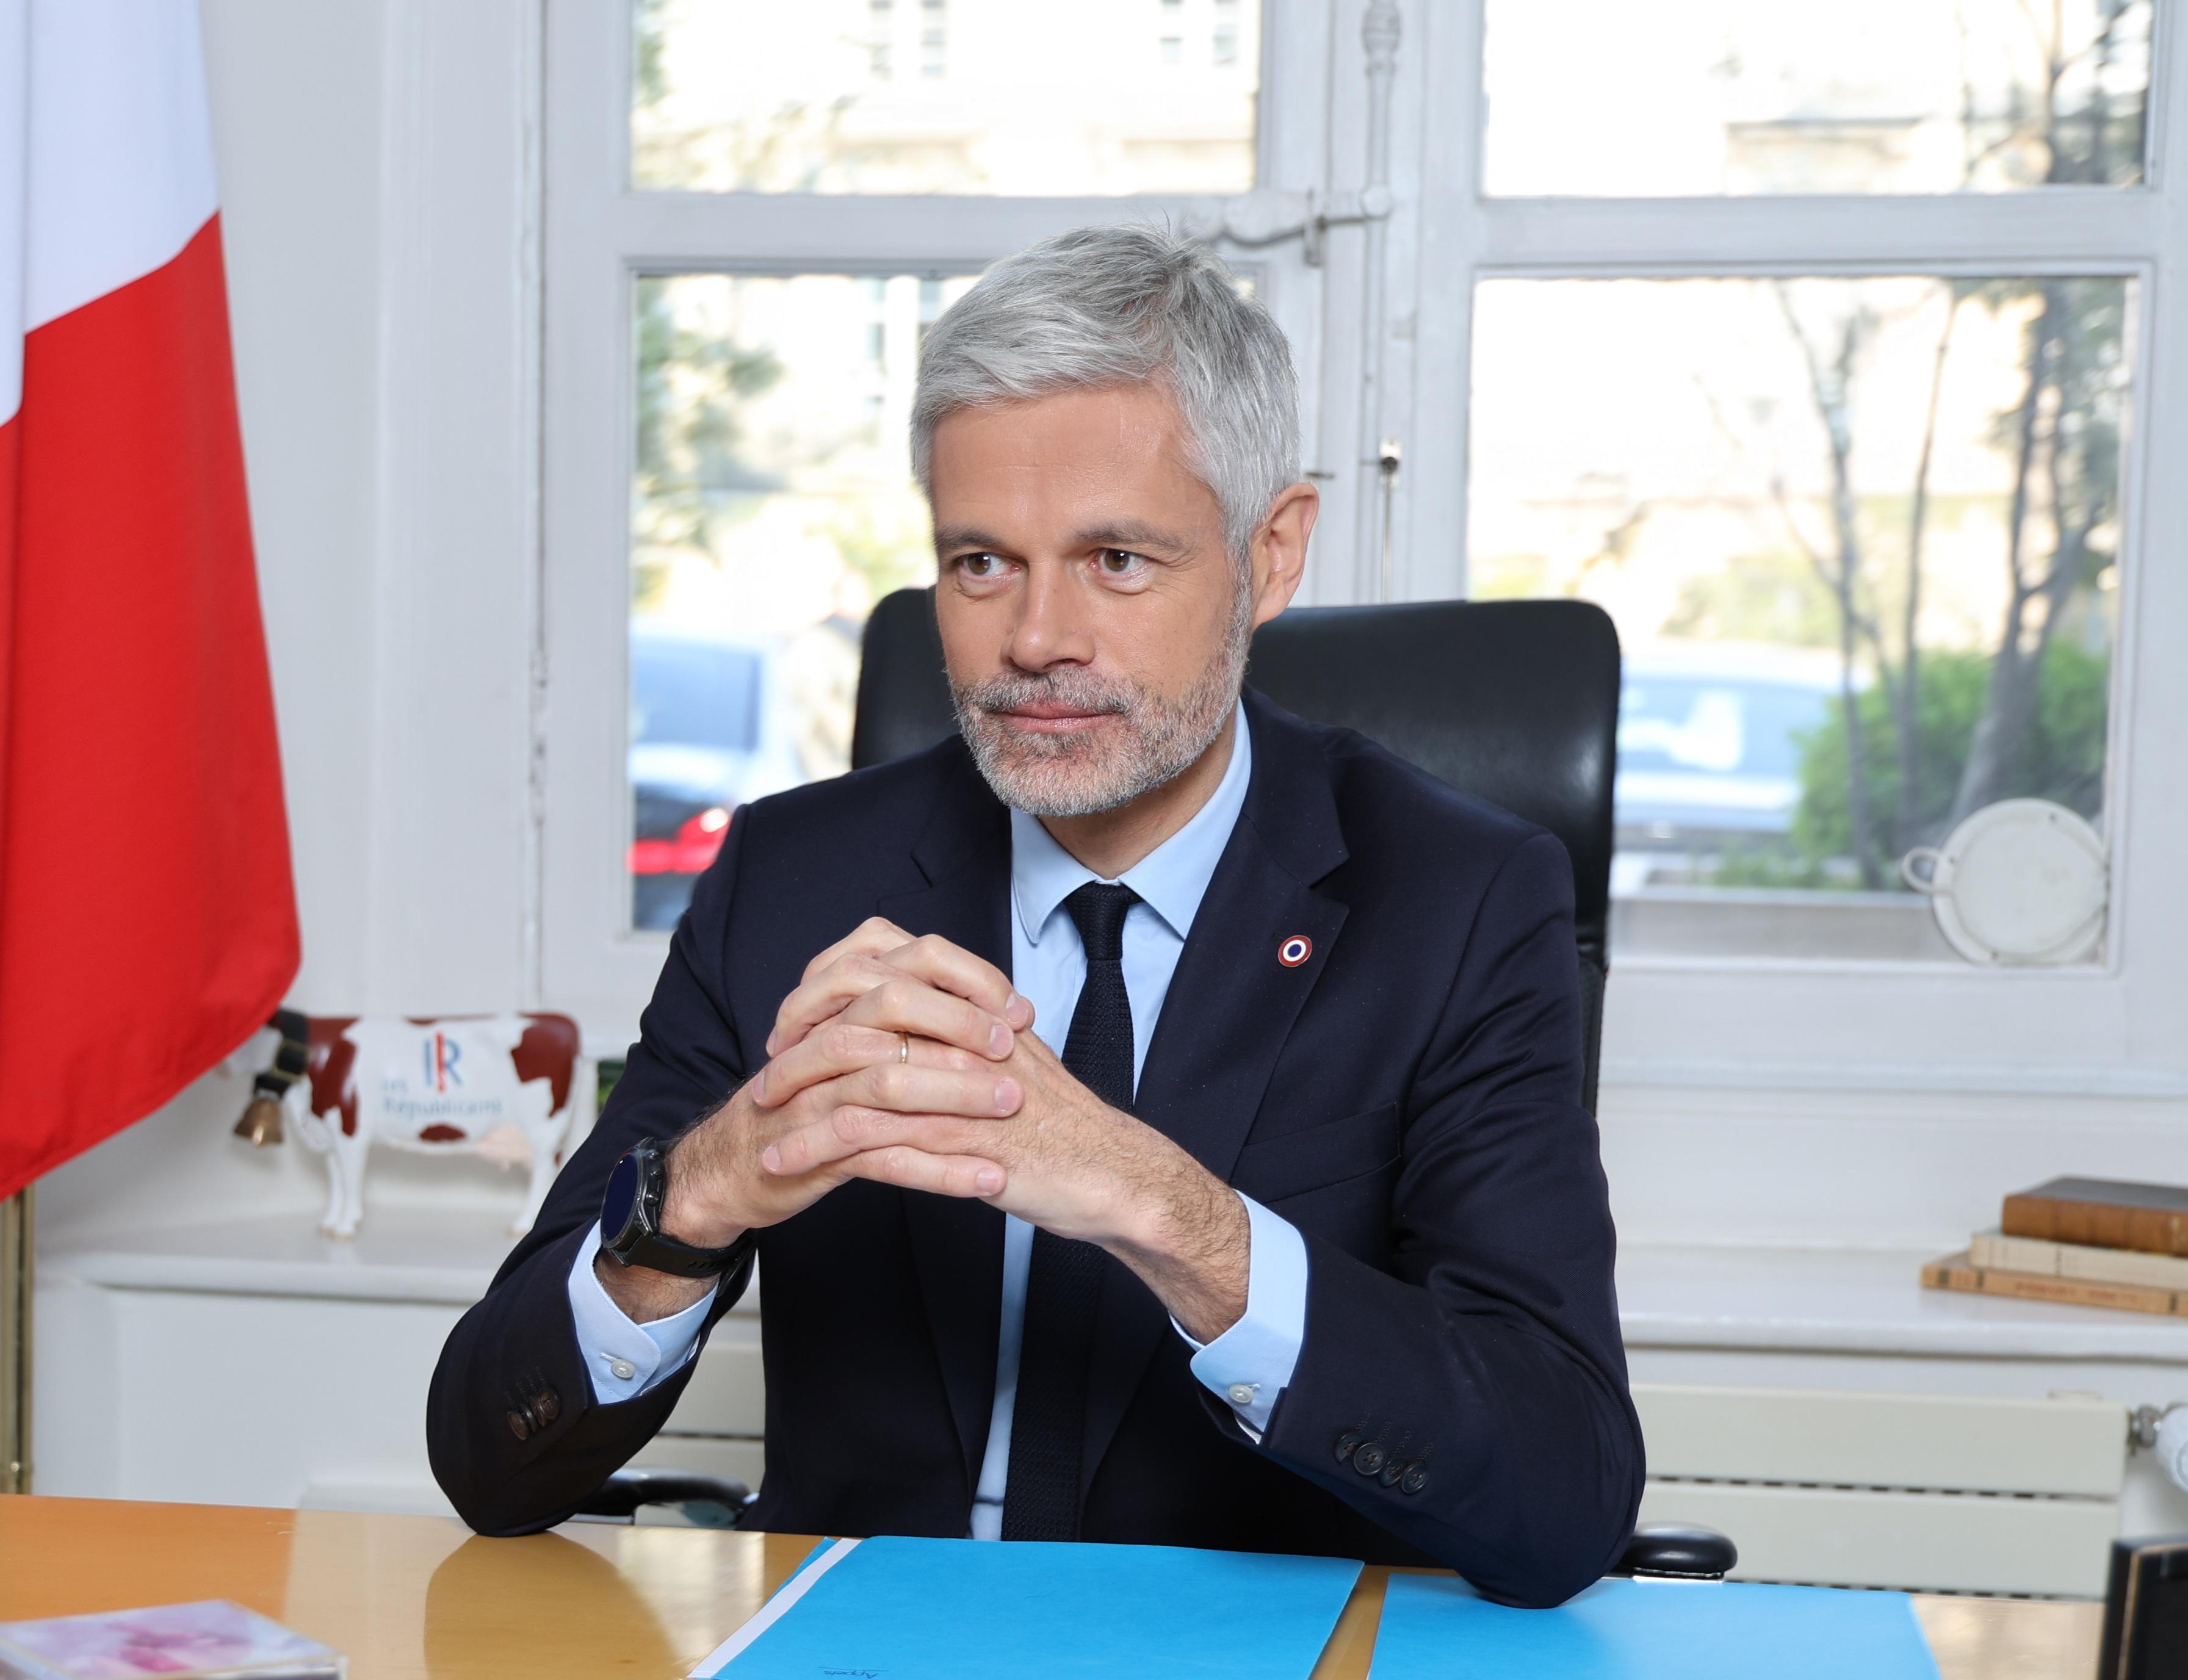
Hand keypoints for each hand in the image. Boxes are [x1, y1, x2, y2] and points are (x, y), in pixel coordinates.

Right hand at [594, 919, 1030, 1322]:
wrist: (728, 1170)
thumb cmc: (802, 1110)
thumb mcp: (845, 1056)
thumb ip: (893, 1027)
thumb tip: (971, 1009)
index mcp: (837, 1012)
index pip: (903, 969)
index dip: (964, 982)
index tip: (1016, 1009)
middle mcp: (825, 1046)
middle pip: (896, 1014)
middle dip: (962, 1028)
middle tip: (1017, 1048)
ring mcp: (818, 1099)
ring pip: (891, 1085)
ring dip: (958, 1096)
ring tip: (1013, 1107)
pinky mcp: (816, 1154)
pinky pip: (885, 1159)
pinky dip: (941, 1172)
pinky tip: (986, 1182)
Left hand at [762, 1004, 1251, 1342]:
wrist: (1115, 1175)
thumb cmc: (1064, 1127)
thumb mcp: (1013, 1063)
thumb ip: (966, 1037)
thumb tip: (916, 1029)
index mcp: (978, 1013)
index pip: (885, 980)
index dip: (828, 998)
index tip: (794, 1027)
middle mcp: (968, 1041)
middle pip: (861, 1023)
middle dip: (801, 1050)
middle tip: (766, 1076)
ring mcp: (965, 1091)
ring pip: (859, 1081)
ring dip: (801, 1104)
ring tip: (763, 1129)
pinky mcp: (964, 1145)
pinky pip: (876, 1141)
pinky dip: (823, 1151)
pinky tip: (789, 1165)